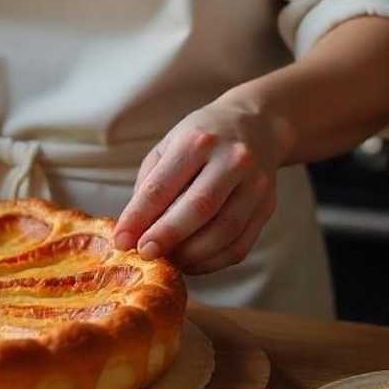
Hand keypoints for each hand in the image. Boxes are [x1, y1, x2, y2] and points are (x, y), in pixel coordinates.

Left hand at [112, 100, 289, 273]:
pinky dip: (213, 262)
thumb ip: (150, 184)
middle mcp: (231, 160)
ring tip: (168, 261)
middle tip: (144, 254)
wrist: (257, 125)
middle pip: (198, 207)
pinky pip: (240, 245)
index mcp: (197, 140)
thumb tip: (133, 230)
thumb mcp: (169, 146)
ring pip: (224, 231)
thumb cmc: (202, 138)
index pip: (163, 185)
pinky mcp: (267, 206)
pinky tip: (192, 263)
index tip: (121, 241)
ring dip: (191, 255)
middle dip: (167, 236)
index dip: (139, 216)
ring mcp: (254, 184)